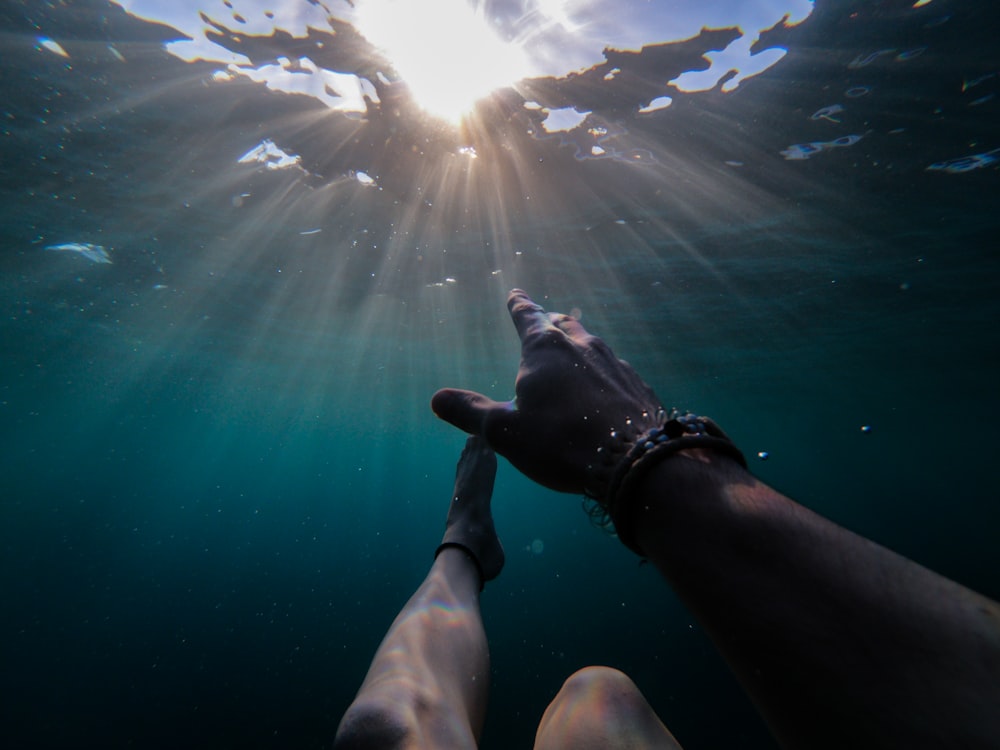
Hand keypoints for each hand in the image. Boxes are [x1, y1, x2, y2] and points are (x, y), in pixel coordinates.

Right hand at [432, 289, 664, 494]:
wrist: (633, 460)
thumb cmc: (560, 442)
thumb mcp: (505, 432)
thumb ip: (471, 412)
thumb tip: (436, 399)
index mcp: (545, 349)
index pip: (527, 317)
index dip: (518, 305)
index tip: (515, 293)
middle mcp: (582, 346)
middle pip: (563, 324)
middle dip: (550, 321)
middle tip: (544, 319)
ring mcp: (616, 364)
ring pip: (592, 344)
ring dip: (578, 345)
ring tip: (572, 353)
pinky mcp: (637, 385)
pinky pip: (614, 370)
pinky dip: (601, 372)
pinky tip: (602, 389)